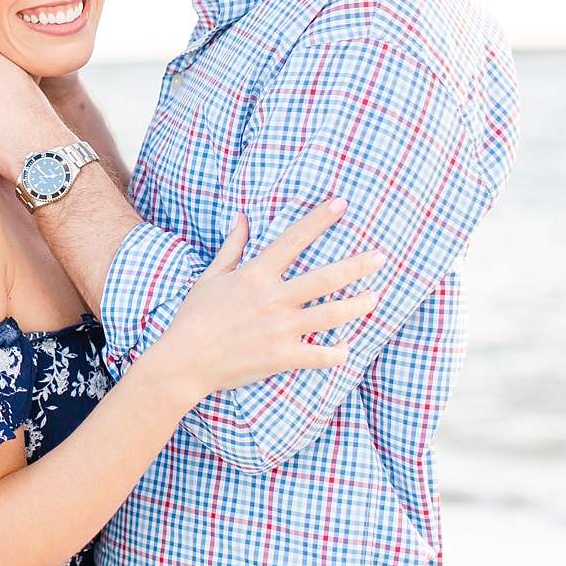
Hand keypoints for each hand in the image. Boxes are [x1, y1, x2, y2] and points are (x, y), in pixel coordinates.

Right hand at [148, 199, 381, 398]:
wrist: (183, 362)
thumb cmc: (194, 318)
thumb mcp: (210, 277)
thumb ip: (232, 247)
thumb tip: (242, 216)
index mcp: (254, 275)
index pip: (293, 240)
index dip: (319, 220)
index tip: (342, 204)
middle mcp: (271, 299)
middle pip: (324, 278)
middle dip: (357, 265)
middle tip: (382, 256)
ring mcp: (279, 329)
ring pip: (330, 314)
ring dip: (358, 305)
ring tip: (375, 297)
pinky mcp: (282, 357)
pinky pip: (320, 355)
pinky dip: (338, 352)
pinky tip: (347, 347)